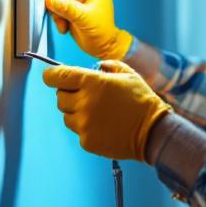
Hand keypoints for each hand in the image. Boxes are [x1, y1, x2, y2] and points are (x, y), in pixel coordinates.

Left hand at [43, 60, 171, 160]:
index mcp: (92, 82)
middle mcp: (84, 103)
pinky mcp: (87, 141)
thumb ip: (107, 66)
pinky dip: (86, 128)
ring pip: (66, 116)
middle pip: (60, 97)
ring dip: (76, 113)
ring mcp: (84, 124)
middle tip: (86, 96)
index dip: (52, 75)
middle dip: (69, 95)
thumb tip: (95, 67)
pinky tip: (103, 126)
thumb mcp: (128, 74)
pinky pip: (78, 131)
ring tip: (97, 113)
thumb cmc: (141, 101)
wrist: (153, 131)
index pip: (57, 76)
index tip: (52, 77)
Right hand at [44, 0, 134, 60]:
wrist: (102, 47)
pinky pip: (54, 4)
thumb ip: (68, 8)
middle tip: (57, 9)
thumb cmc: (102, 32)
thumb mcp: (85, 19)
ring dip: (55, 9)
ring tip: (64, 21)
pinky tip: (64, 24)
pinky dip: (56, 15)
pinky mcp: (69, 5)